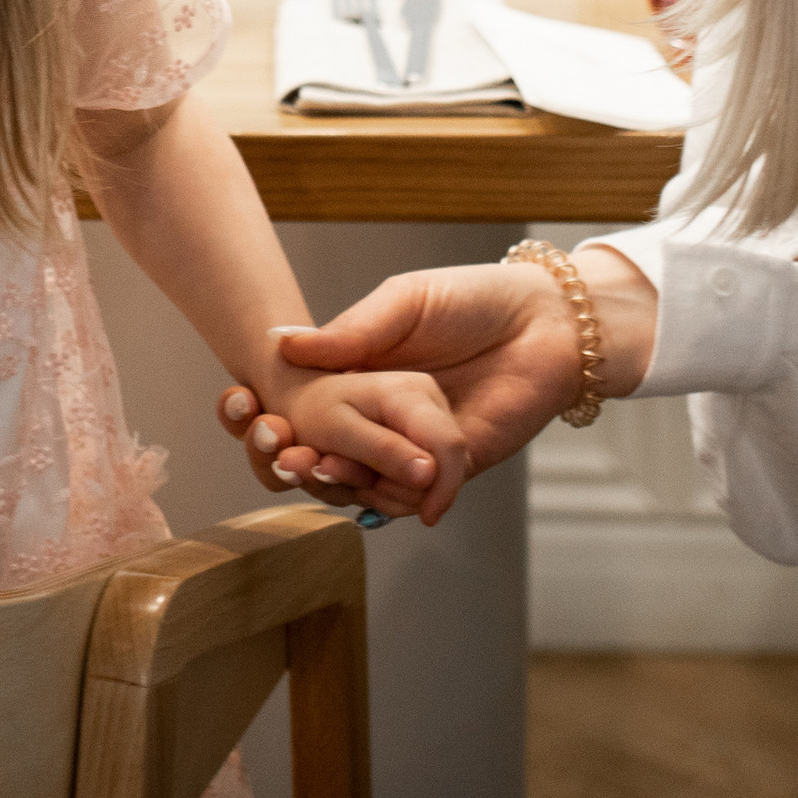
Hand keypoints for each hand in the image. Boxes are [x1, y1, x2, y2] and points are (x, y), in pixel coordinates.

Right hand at [219, 253, 652, 520]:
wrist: (549, 324)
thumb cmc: (475, 299)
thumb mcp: (403, 303)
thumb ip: (351, 331)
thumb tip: (281, 344)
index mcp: (359, 371)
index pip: (301, 404)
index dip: (269, 413)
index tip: (248, 410)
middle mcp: (380, 415)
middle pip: (320, 452)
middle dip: (293, 458)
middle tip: (284, 451)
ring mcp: (414, 446)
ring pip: (361, 482)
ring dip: (338, 482)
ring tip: (321, 468)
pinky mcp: (453, 469)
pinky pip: (413, 497)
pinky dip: (391, 498)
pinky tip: (374, 486)